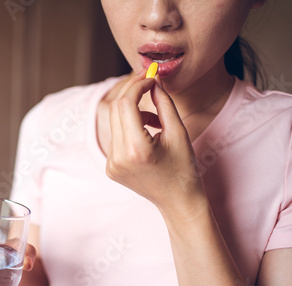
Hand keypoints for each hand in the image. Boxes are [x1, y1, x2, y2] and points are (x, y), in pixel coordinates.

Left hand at [105, 73, 205, 216]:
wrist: (177, 202)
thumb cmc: (184, 168)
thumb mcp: (178, 132)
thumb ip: (164, 104)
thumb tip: (153, 82)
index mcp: (136, 150)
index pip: (126, 104)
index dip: (137, 85)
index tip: (150, 77)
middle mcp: (117, 157)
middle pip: (116, 110)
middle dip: (133, 93)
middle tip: (150, 84)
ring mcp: (111, 164)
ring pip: (116, 122)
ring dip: (134, 112)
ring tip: (157, 122)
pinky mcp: (110, 167)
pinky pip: (116, 137)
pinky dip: (130, 128)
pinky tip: (148, 136)